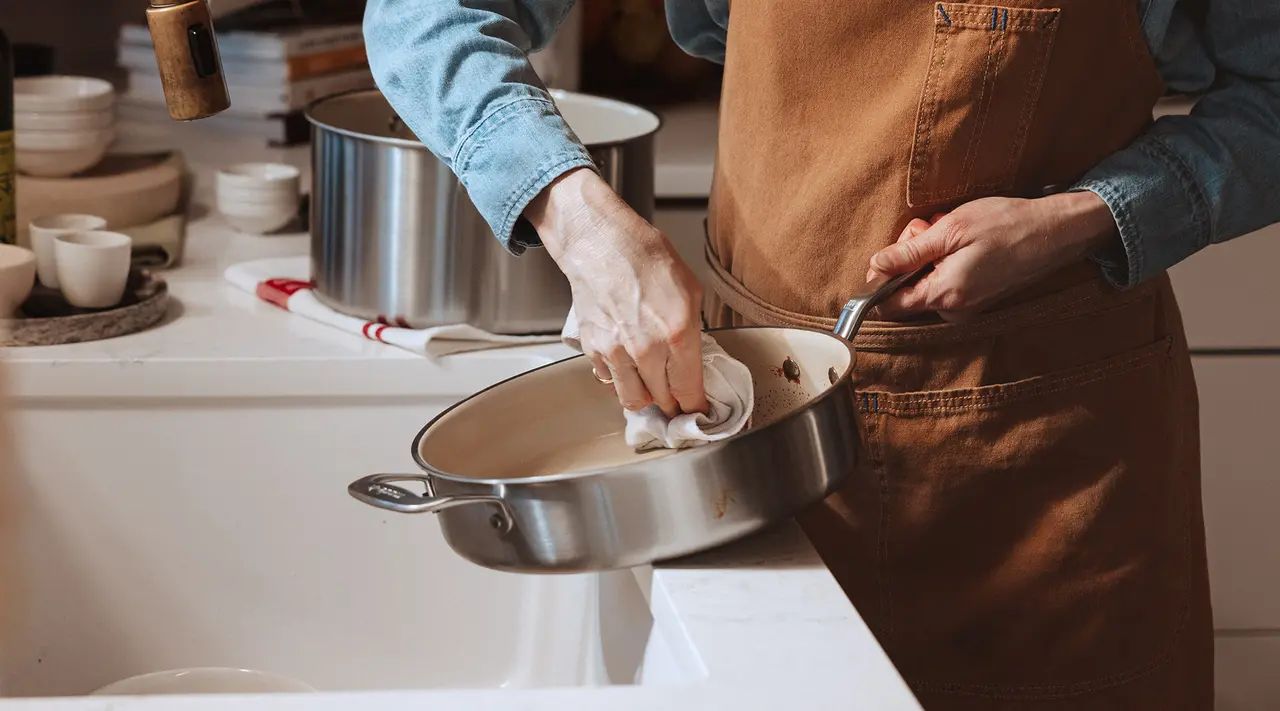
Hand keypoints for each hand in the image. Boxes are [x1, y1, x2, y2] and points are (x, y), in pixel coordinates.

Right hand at [526, 168, 708, 416]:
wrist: (602, 243)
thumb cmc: (646, 258)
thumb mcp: (690, 292)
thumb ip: (693, 332)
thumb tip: (691, 362)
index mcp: (677, 333)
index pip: (689, 390)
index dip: (696, 407)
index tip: (699, 412)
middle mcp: (645, 349)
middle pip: (663, 400)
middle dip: (674, 404)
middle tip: (678, 401)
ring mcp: (616, 351)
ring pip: (633, 400)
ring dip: (646, 399)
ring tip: (653, 388)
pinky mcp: (594, 349)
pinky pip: (609, 380)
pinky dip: (620, 379)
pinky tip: (628, 364)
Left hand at [866, 192, 1118, 320]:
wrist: (1054, 232)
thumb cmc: (1005, 225)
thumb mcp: (950, 230)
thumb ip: (909, 253)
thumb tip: (876, 266)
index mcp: (945, 295)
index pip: (890, 307)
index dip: (880, 280)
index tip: (888, 253)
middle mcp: (953, 310)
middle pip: (906, 291)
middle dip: (909, 257)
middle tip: (929, 227)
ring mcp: (966, 307)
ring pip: (924, 283)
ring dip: (928, 254)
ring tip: (949, 229)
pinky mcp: (975, 299)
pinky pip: (943, 282)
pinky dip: (944, 260)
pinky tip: (960, 241)